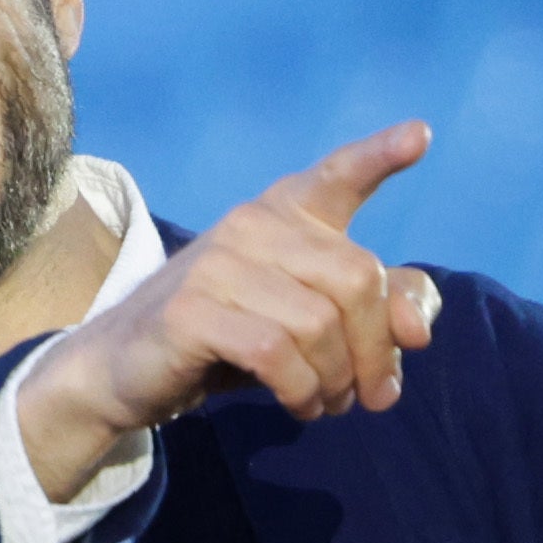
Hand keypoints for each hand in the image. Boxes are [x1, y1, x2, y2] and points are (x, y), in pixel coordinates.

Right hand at [14, 123, 440, 499]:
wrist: (123, 370)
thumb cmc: (227, 338)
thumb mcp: (311, 323)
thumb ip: (378, 312)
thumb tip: (416, 332)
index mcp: (283, 214)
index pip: (336, 176)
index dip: (379, 156)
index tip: (420, 136)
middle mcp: (251, 224)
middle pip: (357, 279)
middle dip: (376, 349)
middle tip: (373, 396)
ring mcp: (217, 264)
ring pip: (319, 323)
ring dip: (337, 379)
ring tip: (327, 402)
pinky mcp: (190, 311)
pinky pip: (276, 353)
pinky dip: (301, 389)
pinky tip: (300, 405)